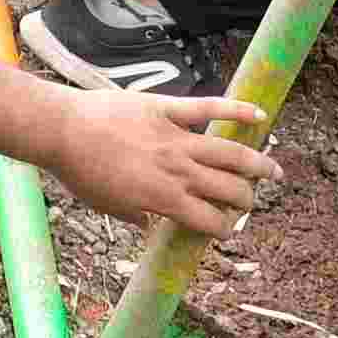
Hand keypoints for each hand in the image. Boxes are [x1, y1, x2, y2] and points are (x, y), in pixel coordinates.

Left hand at [47, 89, 276, 239]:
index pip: (210, 221)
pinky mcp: (169, 109)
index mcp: (163, 199)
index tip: (226, 229)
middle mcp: (178, 171)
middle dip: (245, 201)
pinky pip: (209, 108)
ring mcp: (176, 139)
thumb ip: (136, 216)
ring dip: (258, 164)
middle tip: (249, 202)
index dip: (223, 229)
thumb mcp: (107, 206)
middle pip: (229, 190)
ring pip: (231, 153)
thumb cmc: (80, 172)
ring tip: (275, 172)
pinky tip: (259, 116)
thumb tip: (151, 228)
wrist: (61, 131)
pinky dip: (237, 110)